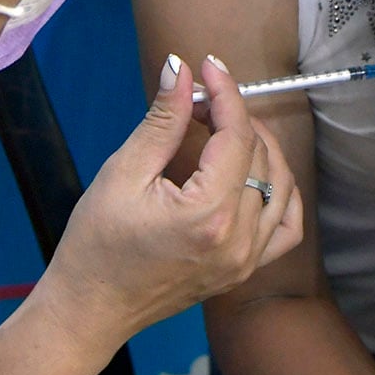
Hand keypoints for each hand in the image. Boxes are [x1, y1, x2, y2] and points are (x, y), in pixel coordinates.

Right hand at [45, 54, 302, 343]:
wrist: (90, 308)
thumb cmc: (96, 243)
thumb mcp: (124, 172)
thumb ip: (163, 119)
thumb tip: (180, 68)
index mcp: (208, 214)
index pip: (236, 136)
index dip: (226, 93)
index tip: (209, 66)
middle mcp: (238, 239)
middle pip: (259, 156)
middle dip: (234, 117)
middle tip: (198, 101)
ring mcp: (246, 260)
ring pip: (280, 186)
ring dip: (259, 149)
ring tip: (223, 129)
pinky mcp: (244, 271)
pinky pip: (285, 227)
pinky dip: (279, 193)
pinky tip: (256, 173)